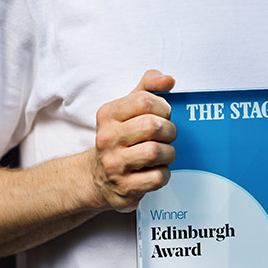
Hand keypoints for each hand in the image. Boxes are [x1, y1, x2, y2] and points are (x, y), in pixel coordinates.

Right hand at [91, 69, 176, 211]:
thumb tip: (168, 80)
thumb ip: (147, 87)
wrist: (98, 178)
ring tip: (164, 153)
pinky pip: (157, 177)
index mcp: (107, 115)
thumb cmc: (119, 138)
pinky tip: (157, 170)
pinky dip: (164, 173)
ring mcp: (114, 165)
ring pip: (156, 152)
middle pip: (153, 126)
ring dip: (169, 153)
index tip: (163, 115)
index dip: (162, 107)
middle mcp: (107, 138)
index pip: (144, 100)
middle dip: (169, 130)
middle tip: (167, 135)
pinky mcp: (125, 187)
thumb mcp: (127, 108)